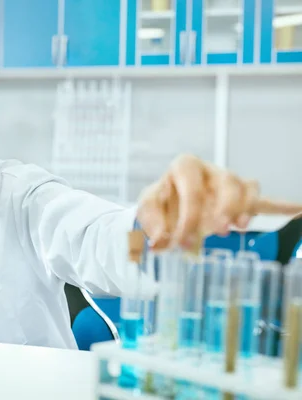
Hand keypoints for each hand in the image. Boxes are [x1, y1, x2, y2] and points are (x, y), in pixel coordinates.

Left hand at [136, 154, 301, 250]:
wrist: (167, 205)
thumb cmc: (161, 203)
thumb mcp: (148, 209)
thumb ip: (152, 223)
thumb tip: (160, 242)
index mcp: (185, 167)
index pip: (192, 190)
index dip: (188, 218)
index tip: (182, 242)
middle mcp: (211, 171)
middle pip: (228, 182)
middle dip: (225, 207)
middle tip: (217, 230)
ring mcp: (229, 183)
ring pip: (247, 188)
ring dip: (246, 208)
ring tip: (238, 227)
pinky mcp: (241, 199)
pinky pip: (264, 201)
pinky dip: (281, 207)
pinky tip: (298, 210)